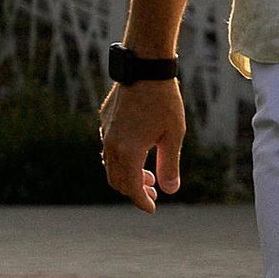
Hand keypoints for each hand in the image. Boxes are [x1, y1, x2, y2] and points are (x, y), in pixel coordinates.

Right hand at [99, 77, 185, 211]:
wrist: (144, 68)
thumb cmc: (163, 101)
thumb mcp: (173, 136)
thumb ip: (169, 166)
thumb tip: (169, 190)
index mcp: (129, 152)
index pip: (132, 188)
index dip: (142, 202)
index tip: (152, 209)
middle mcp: (112, 145)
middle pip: (118, 181)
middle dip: (135, 191)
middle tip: (153, 192)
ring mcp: (106, 133)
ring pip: (111, 166)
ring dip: (128, 175)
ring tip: (148, 174)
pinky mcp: (105, 122)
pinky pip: (108, 149)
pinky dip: (121, 160)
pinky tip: (137, 154)